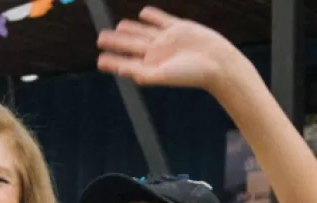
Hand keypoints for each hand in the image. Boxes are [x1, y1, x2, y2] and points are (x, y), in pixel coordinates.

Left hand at [96, 6, 240, 92]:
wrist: (217, 63)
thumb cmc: (190, 74)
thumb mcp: (162, 75)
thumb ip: (141, 72)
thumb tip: (120, 69)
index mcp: (150, 66)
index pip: (126, 62)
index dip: (112, 61)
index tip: (99, 61)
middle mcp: (156, 53)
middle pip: (131, 45)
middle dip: (115, 42)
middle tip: (100, 38)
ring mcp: (166, 39)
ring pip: (143, 31)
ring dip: (130, 28)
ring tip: (119, 27)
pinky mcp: (178, 28)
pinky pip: (161, 20)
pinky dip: (151, 16)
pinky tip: (143, 14)